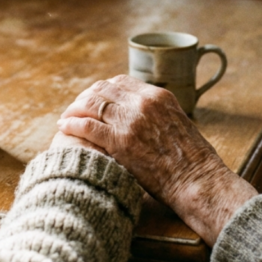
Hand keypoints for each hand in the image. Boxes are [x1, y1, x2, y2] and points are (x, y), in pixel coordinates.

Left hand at [57, 75, 255, 245]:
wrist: (197, 180)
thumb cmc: (192, 160)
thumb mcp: (178, 123)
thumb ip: (157, 114)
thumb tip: (143, 118)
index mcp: (158, 96)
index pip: (121, 81)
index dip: (102, 88)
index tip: (93, 97)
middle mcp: (143, 103)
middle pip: (102, 89)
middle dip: (85, 97)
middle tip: (75, 107)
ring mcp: (130, 121)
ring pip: (91, 104)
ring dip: (74, 109)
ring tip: (66, 117)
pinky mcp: (120, 141)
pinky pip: (87, 126)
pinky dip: (72, 124)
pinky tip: (64, 127)